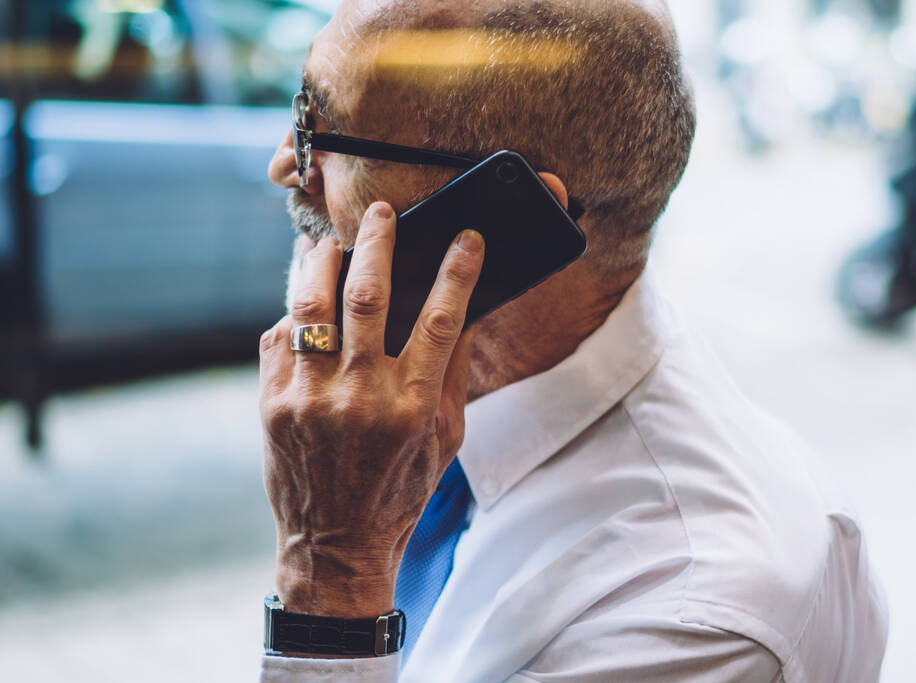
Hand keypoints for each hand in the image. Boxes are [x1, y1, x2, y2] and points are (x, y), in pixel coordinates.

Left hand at [258, 201, 483, 617]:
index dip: (457, 270)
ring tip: (333, 243)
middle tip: (383, 213)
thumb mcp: (445, 439)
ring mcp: (309, 398)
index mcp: (412, 406)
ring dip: (323, 262)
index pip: (441, 318)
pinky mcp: (273, 403)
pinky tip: (309, 303)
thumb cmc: (400, 490)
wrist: (334, 543)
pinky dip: (296, 312)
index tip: (467, 238)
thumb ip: (450, 374)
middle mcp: (359, 396)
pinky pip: (281, 336)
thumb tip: (464, 312)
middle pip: (368, 295)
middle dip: (378, 242)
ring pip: (312, 304)